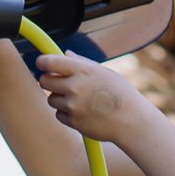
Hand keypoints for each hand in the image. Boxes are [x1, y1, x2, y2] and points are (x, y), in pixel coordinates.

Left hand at [34, 52, 154, 146]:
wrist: (132, 121)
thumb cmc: (121, 95)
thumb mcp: (105, 73)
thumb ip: (82, 63)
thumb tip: (65, 54)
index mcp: (84, 70)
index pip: (50, 62)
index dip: (42, 62)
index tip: (42, 63)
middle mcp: (75, 87)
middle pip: (44, 81)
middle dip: (49, 80)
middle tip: (59, 83)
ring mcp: (73, 105)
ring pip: (51, 99)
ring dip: (60, 99)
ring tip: (79, 100)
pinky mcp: (73, 121)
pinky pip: (59, 114)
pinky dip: (67, 114)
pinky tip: (83, 112)